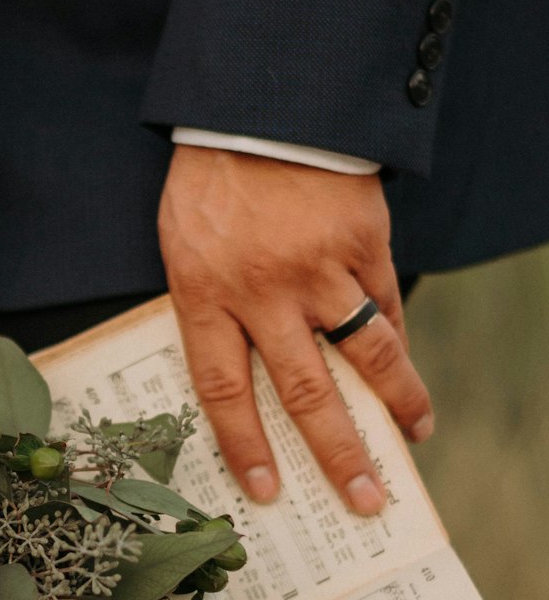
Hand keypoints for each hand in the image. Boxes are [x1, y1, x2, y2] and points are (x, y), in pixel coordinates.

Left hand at [158, 146, 433, 514]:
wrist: (259, 101)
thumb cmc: (212, 181)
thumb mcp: (185, 246)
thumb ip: (212, 308)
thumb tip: (246, 374)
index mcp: (205, 294)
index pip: (224, 391)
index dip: (246, 446)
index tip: (267, 491)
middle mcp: (264, 290)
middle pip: (305, 391)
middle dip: (338, 452)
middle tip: (365, 498)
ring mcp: (319, 267)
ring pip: (367, 354)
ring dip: (396, 402)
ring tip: (413, 435)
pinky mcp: (363, 241)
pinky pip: (386, 304)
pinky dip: (398, 342)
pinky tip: (406, 371)